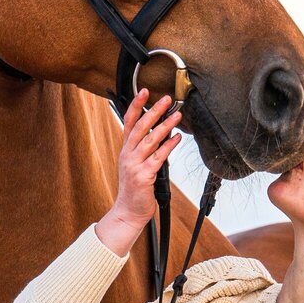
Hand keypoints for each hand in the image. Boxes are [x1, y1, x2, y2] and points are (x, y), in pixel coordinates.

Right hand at [94, 90, 180, 254]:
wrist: (129, 211)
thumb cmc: (136, 188)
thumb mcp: (136, 164)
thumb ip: (146, 149)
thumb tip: (162, 131)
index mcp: (126, 150)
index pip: (129, 122)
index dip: (136, 106)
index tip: (144, 91)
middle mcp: (128, 154)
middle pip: (140, 127)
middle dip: (153, 111)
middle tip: (166, 98)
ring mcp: (134, 165)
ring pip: (150, 140)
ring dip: (164, 125)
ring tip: (177, 115)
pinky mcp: (143, 176)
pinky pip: (157, 157)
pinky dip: (168, 146)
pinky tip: (177, 138)